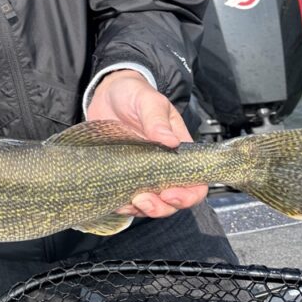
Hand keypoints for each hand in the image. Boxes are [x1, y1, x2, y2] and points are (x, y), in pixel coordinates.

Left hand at [86, 70, 207, 217]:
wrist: (106, 92)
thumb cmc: (134, 94)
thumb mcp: (148, 101)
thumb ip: (157, 119)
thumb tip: (171, 142)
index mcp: (178, 151)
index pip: (195, 182)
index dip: (187, 195)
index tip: (169, 193)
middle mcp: (163, 167)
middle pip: (172, 201)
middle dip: (160, 207)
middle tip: (143, 200)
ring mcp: (141, 173)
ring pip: (149, 204)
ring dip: (140, 209)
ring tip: (127, 201)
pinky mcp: (122, 175)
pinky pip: (126, 198)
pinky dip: (122, 205)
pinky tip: (114, 200)